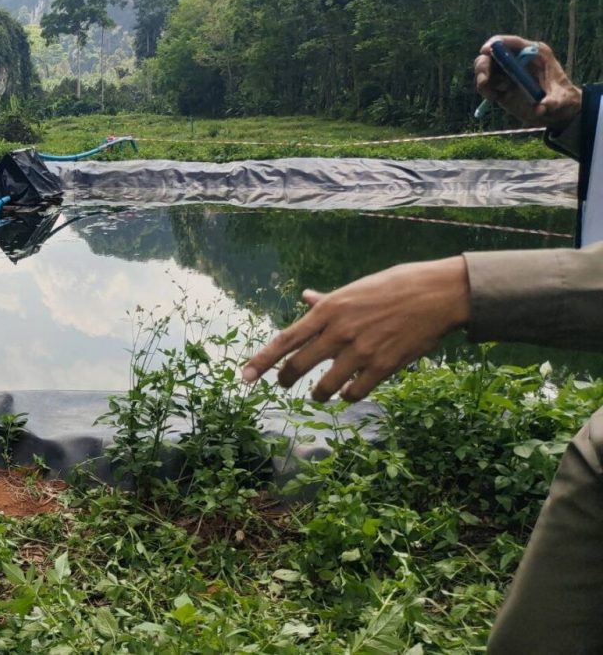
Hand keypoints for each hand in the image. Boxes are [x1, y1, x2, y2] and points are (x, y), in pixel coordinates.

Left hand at [241, 257, 470, 402]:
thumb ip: (327, 300)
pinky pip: (354, 392)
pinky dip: (348, 396)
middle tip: (283, 384)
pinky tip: (349, 392)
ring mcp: (360, 351)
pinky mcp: (383, 366)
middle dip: (286, 379)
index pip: (285, 340)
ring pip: (324, 386)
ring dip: (318, 393)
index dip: (261, 360)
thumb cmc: (396, 285)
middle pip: (298, 366)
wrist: (438, 294)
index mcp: (328, 310)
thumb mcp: (354, 288)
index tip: (244, 376)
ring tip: (319, 393)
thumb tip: (306, 297)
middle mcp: (338, 332)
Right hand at [475, 35, 581, 129]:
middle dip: (483, 65)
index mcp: (535, 54)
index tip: (485, 51)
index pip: (512, 42)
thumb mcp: (561, 99)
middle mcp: (518, 60)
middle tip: (484, 81)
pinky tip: (494, 97)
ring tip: (493, 95)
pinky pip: (485, 84)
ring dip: (483, 80)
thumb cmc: (562, 98)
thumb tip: (541, 108)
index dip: (496, 43)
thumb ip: (552, 102)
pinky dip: (485, 90)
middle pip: (493, 54)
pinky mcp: (500, 86)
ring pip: (485, 68)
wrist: (557, 109)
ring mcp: (508, 73)